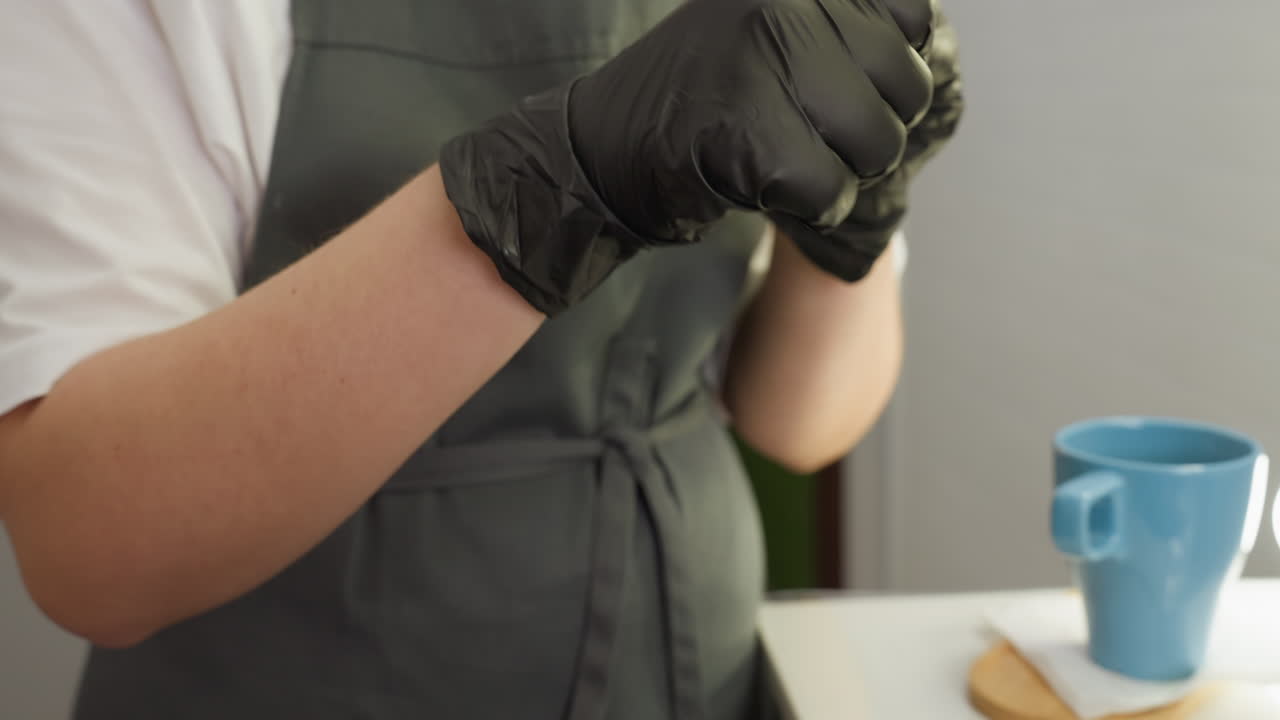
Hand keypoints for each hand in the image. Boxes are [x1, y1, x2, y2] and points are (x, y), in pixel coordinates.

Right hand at [440, 0, 935, 314]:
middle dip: (869, 133)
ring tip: (783, 159)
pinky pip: (831, 191)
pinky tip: (762, 186)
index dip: (889, 72)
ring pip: (876, 144)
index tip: (840, 89)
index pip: (910, 19)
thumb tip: (926, 39)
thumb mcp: (768, 27)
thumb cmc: (698, 98)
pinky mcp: (751, 138)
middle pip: (905, 88)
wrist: (604, 150)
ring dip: (840, 173)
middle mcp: (782, 7)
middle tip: (807, 136)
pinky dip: (808, 206)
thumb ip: (839, 25)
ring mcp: (763, 67)